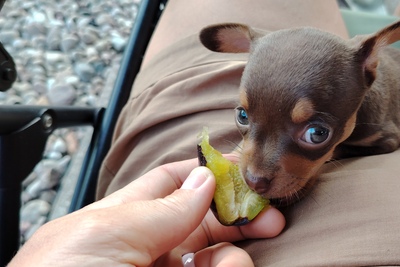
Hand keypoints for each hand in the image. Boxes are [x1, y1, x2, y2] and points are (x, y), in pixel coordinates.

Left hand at [8, 158, 284, 266]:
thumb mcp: (108, 233)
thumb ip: (161, 208)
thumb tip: (204, 179)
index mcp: (119, 219)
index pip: (167, 184)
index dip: (203, 172)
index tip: (239, 169)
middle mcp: (142, 249)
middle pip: (198, 220)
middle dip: (233, 214)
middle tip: (268, 215)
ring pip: (210, 258)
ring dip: (232, 255)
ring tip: (236, 263)